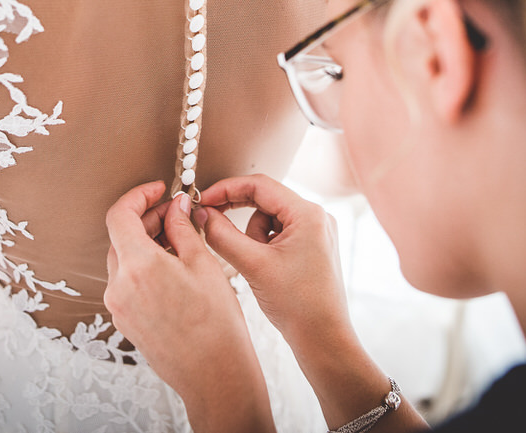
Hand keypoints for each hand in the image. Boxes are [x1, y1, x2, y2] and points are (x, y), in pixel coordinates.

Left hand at [105, 182, 275, 432]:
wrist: (214, 375)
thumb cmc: (216, 323)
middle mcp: (119, 286)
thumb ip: (183, 228)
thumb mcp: (204, 264)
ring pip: (122, 259)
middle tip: (175, 213)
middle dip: (146, 218)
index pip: (119, 214)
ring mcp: (118, 306)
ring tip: (178, 241)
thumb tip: (176, 205)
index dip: (138, 196)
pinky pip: (126, 282)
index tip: (159, 190)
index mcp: (138, 266)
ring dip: (144, 242)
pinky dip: (142, 265)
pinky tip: (170, 267)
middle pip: (120, 236)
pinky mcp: (124, 320)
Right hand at [198, 176, 408, 429]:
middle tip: (210, 220)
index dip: (226, 190)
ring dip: (252, 237)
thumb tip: (201, 214)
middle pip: (265, 200)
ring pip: (269, 220)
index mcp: (307, 214)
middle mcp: (316, 217)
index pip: (259, 185)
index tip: (203, 201)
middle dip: (238, 213)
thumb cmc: (297, 305)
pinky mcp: (312, 248)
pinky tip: (264, 271)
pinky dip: (263, 247)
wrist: (323, 340)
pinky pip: (279, 235)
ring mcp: (316, 233)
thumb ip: (222, 235)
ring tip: (254, 266)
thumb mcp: (253, 266)